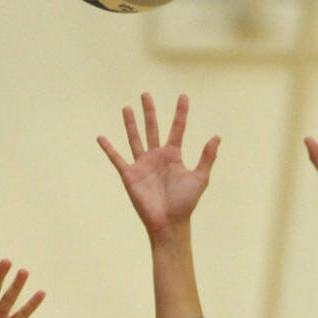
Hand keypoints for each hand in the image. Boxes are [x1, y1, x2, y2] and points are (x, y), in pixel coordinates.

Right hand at [98, 92, 219, 235]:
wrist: (168, 222)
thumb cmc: (185, 203)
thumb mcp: (200, 178)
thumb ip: (206, 157)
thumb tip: (216, 137)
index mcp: (173, 155)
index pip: (177, 128)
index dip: (181, 113)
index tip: (183, 96)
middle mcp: (157, 156)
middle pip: (152, 128)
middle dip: (149, 112)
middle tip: (145, 95)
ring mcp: (142, 165)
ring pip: (135, 138)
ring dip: (131, 123)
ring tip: (127, 108)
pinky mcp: (130, 175)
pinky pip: (117, 158)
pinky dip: (108, 148)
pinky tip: (101, 137)